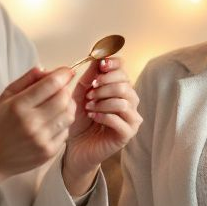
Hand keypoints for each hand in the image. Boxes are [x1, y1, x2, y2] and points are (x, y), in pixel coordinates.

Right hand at [0, 66, 76, 192]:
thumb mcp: (4, 97)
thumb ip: (26, 80)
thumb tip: (47, 70)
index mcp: (18, 105)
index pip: (51, 84)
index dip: (63, 74)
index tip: (67, 72)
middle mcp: (31, 122)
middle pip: (64, 98)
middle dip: (65, 90)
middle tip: (60, 90)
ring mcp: (41, 139)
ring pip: (69, 115)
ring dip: (67, 106)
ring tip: (57, 106)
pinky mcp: (48, 152)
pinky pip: (66, 132)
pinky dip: (63, 124)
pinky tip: (52, 123)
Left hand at [61, 56, 141, 195]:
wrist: (75, 147)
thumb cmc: (79, 120)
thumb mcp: (80, 95)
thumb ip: (89, 77)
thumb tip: (96, 58)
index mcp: (119, 88)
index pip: (123, 69)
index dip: (113, 64)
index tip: (100, 65)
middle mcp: (129, 101)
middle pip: (125, 84)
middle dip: (105, 85)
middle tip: (89, 93)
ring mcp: (131, 118)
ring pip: (124, 101)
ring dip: (103, 101)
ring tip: (89, 106)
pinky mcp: (127, 134)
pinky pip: (120, 119)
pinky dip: (104, 115)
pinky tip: (93, 116)